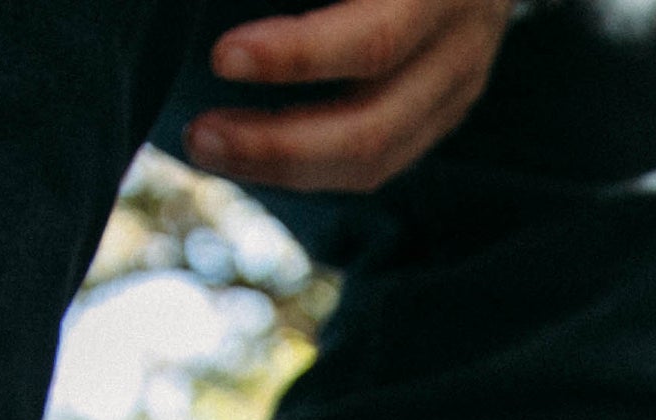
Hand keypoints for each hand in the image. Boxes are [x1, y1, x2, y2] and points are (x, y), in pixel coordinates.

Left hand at [184, 0, 510, 192]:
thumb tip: (195, 2)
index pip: (374, 38)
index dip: (297, 55)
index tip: (222, 57)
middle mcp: (460, 41)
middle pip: (374, 125)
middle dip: (277, 141)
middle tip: (199, 134)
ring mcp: (458, 84)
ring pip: (376, 161)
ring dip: (281, 167)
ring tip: (210, 148)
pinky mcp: (444, 110)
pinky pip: (377, 164)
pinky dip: (306, 166)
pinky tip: (252, 151)